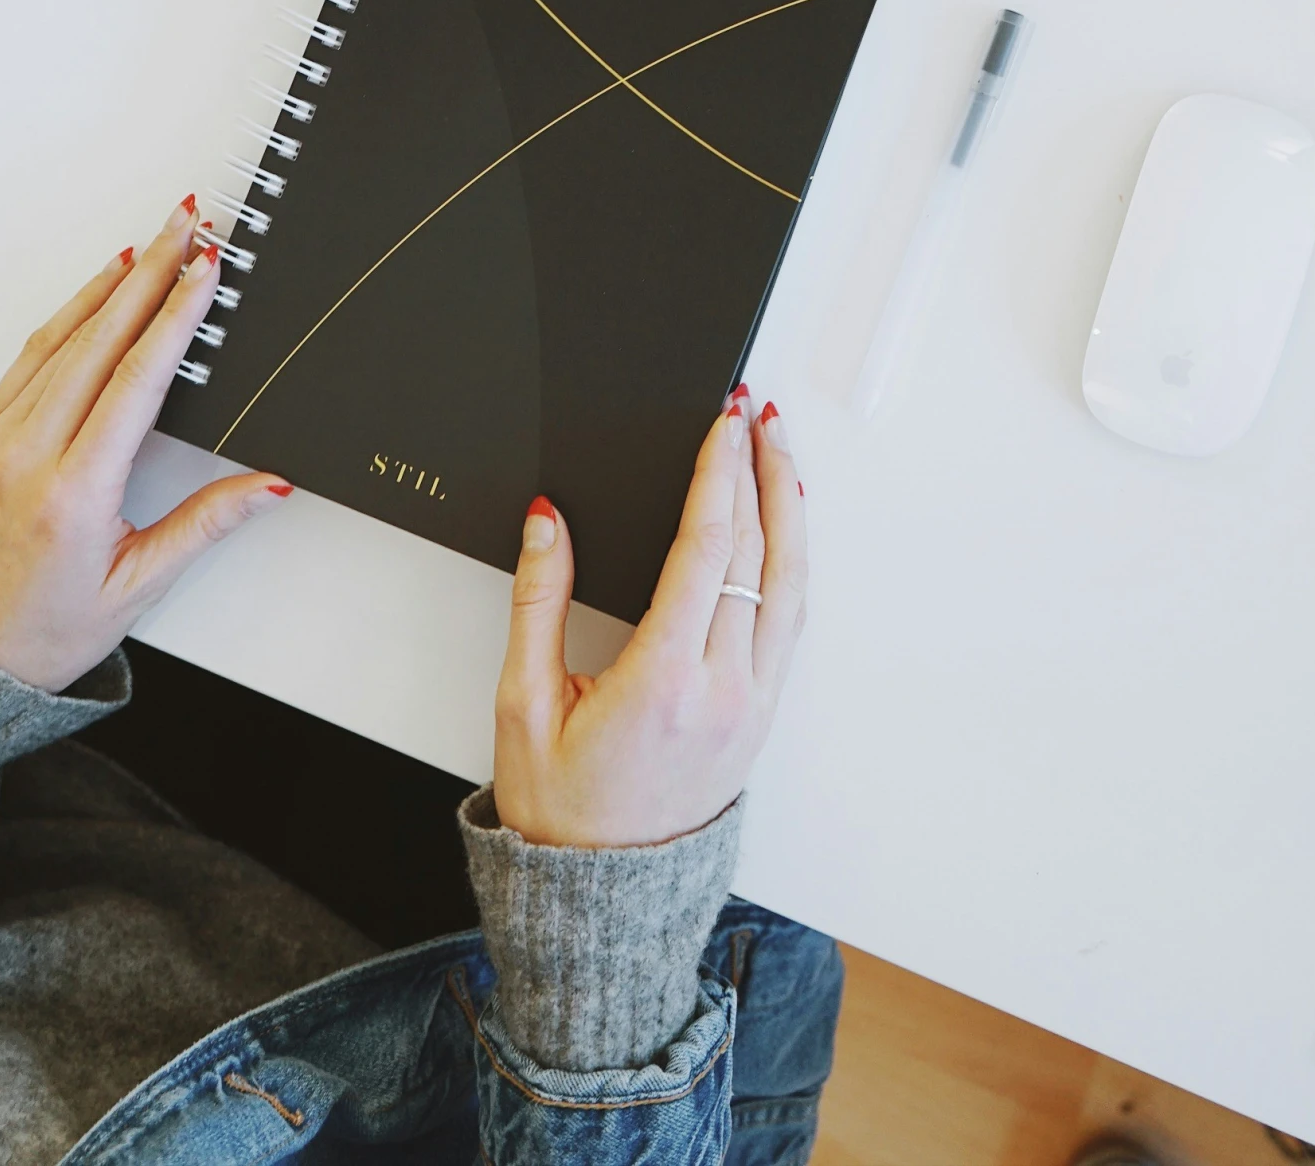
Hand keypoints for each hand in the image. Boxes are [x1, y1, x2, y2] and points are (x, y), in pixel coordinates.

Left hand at [0, 199, 291, 691]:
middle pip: (102, 340)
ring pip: (63, 337)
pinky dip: (71, 312)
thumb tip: (269, 485)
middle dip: (153, 272)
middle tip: (188, 222)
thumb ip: (206, 524)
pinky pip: (32, 354)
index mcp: (73, 491)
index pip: (136, 380)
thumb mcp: (138, 584)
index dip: (177, 318)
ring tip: (155, 239)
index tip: (206, 271)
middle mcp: (29, 453)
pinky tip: (100, 286)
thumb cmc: (45, 624)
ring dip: (114, 281)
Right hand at [492, 384, 805, 847]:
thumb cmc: (559, 810)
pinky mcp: (761, 717)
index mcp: (661, 683)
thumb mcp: (523, 703)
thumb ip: (537, 602)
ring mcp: (751, 706)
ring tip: (779, 450)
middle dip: (756, 472)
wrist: (603, 900)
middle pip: (757, 556)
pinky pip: (789, 622)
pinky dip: (791, 562)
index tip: (721, 424)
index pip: (707, 552)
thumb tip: (549, 519)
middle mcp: (722, 691)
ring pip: (790, 587)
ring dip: (789, 510)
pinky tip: (783, 527)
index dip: (718, 477)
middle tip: (750, 413)